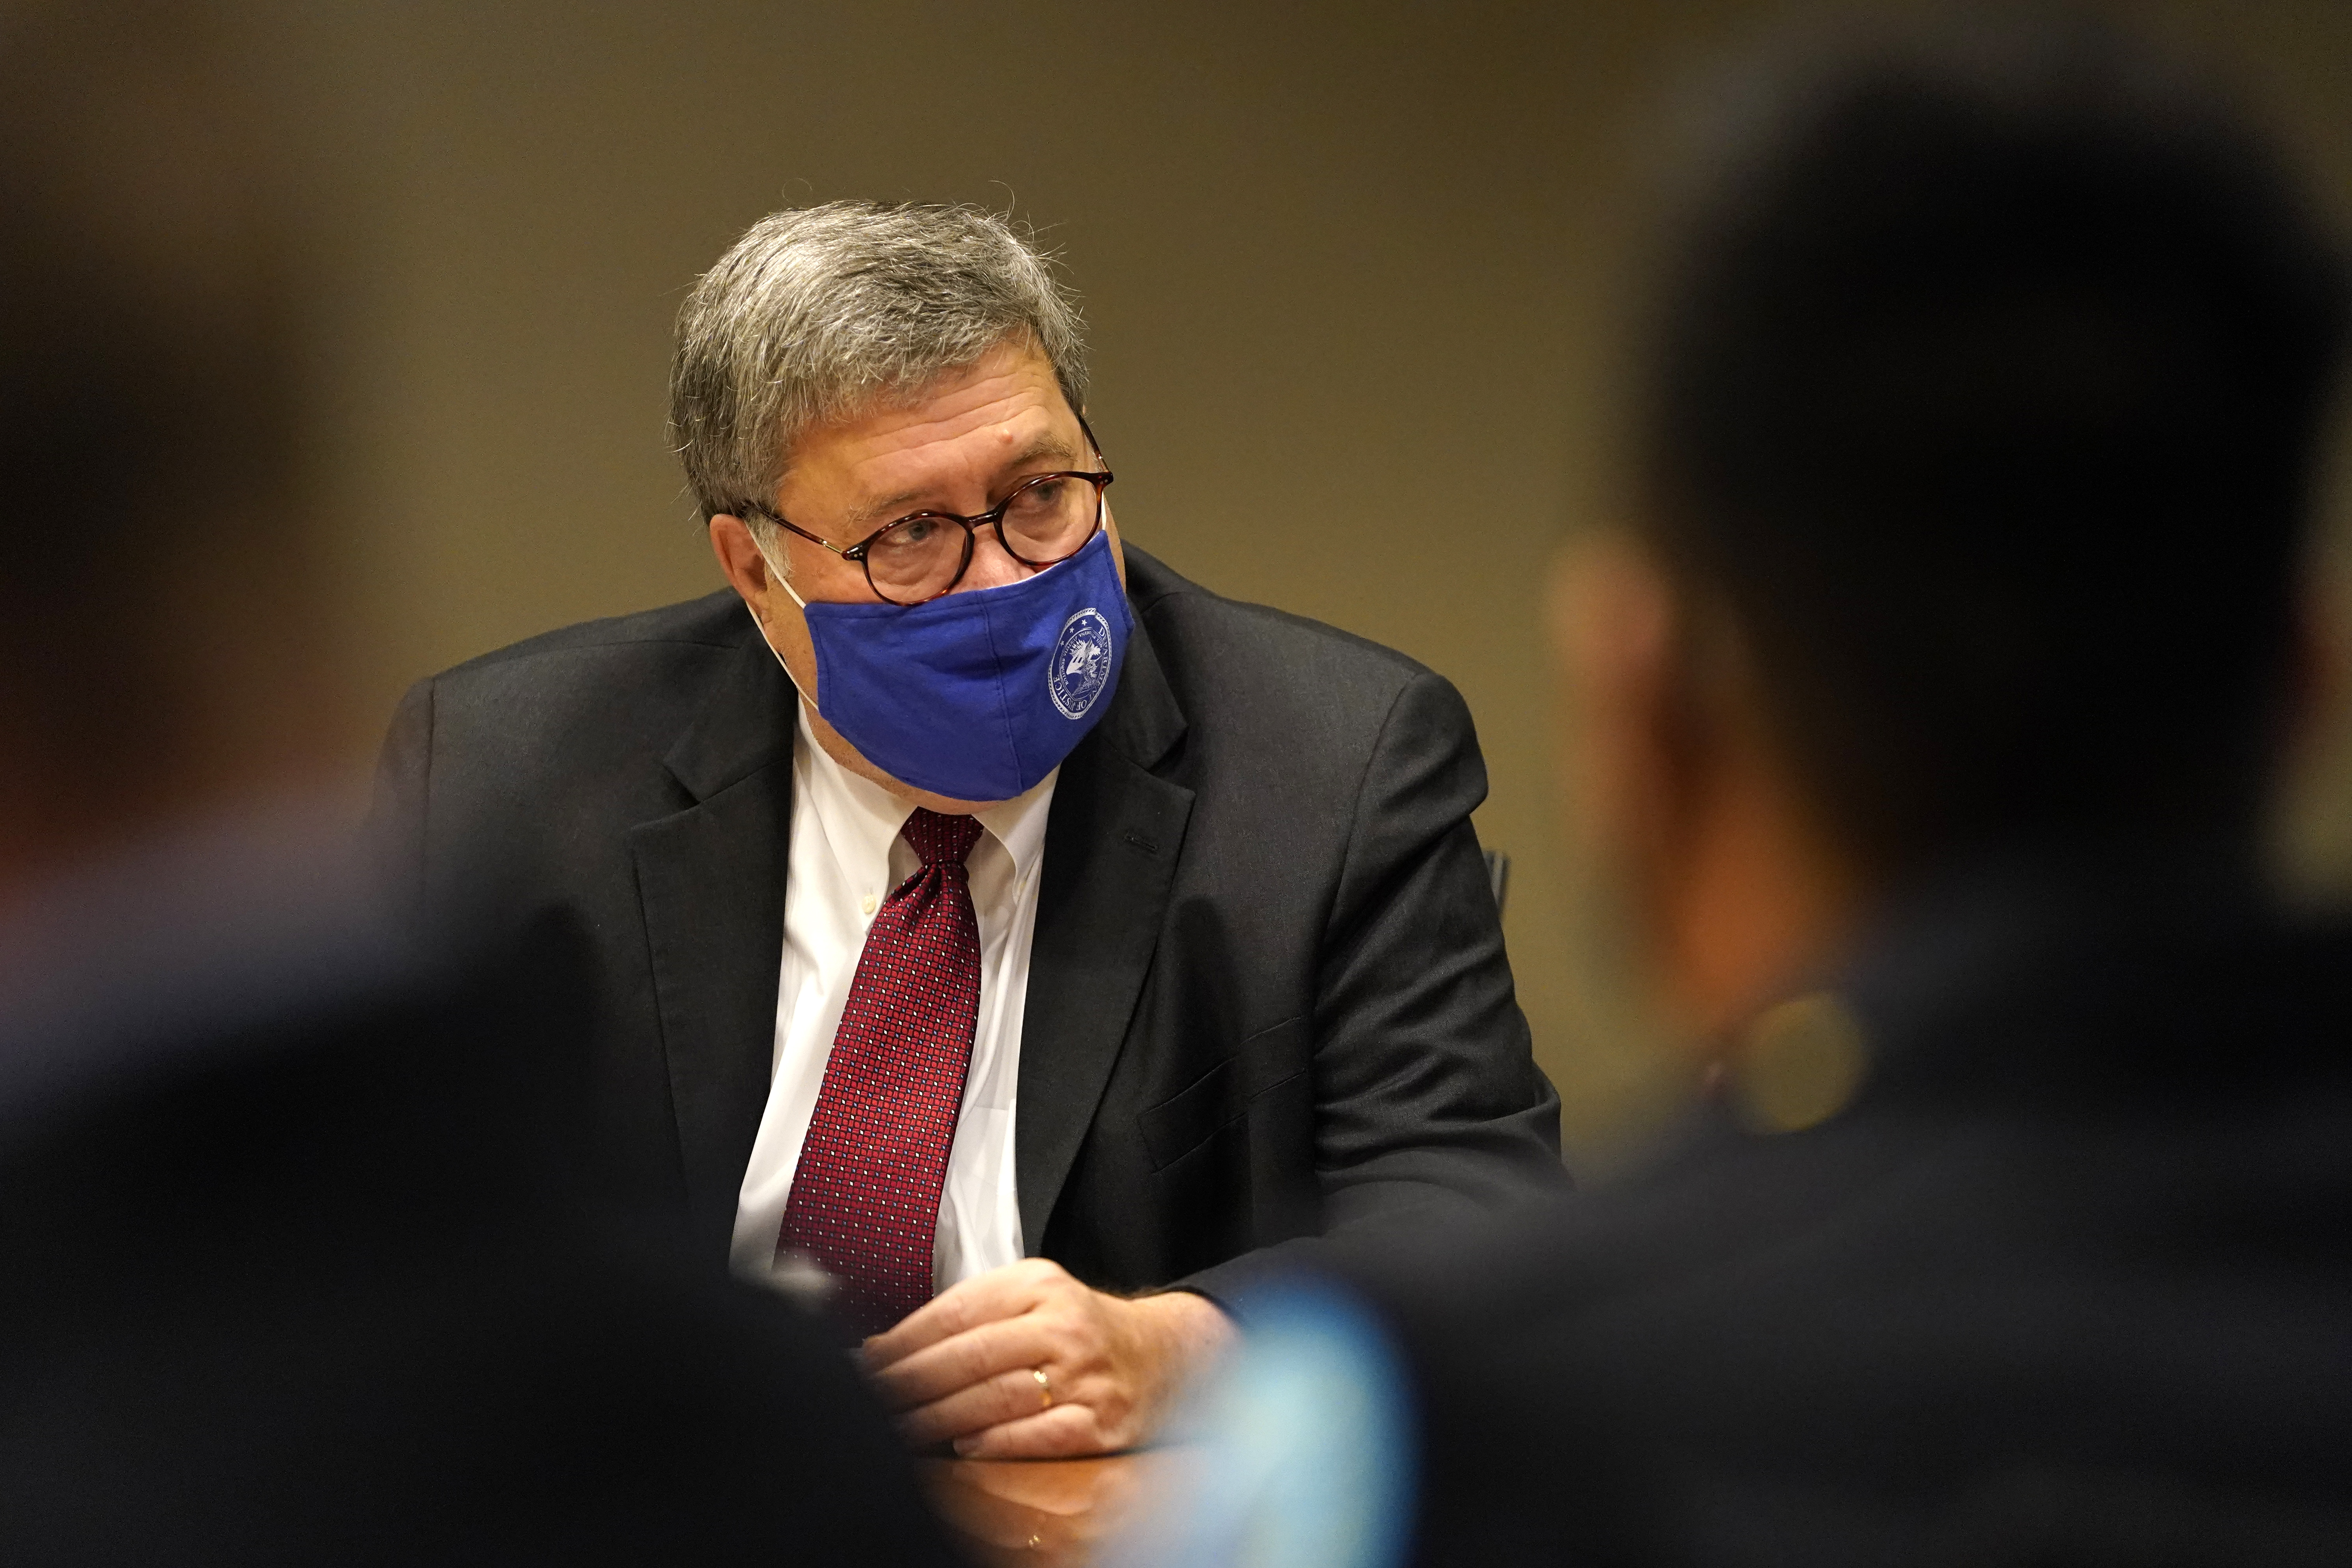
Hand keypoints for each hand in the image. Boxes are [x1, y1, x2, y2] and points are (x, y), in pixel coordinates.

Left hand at [864, 1258, 1236, 1458]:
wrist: (1169, 1356)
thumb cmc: (1083, 1331)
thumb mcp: (1031, 1301)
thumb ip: (966, 1317)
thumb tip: (880, 1347)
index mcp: (1039, 1285)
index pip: (953, 1313)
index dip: (900, 1343)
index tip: (861, 1364)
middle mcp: (1063, 1323)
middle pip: (966, 1358)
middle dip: (906, 1385)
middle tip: (867, 1403)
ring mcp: (1086, 1374)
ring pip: (993, 1399)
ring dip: (935, 1420)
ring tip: (896, 1431)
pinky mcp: (1103, 1421)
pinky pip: (1037, 1436)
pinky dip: (994, 1444)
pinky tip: (962, 1447)